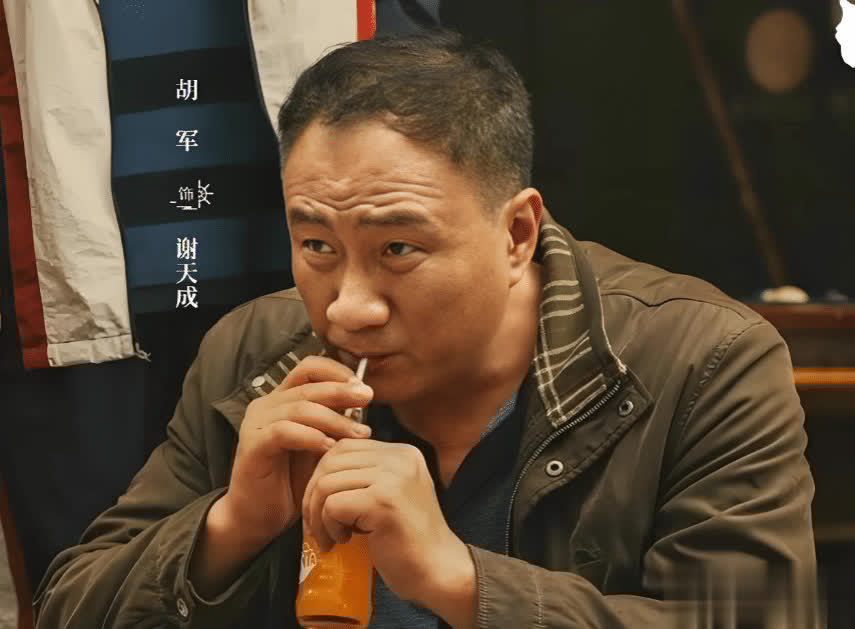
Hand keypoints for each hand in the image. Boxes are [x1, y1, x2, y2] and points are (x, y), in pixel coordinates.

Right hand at [220, 356, 374, 541]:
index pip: (308, 368)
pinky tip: (330, 447)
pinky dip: (310, 437)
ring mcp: (256, 423)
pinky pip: (284, 432)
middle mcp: (267, 405)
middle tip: (367, 399)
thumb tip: (364, 400)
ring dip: (334, 419)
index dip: (336, 371)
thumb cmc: (293, 480)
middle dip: (342, 391)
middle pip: (308, 385)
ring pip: (299, 407)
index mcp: (283, 398)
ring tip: (358, 433)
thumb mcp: (320, 444)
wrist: (260, 516)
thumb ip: (334, 421)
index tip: (363, 385)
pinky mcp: (252, 445)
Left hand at [301, 438, 468, 604]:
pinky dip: (329, 527)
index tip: (323, 507)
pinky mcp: (384, 502)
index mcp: (402, 452)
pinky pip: (332, 506)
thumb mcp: (389, 494)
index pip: (343, 447)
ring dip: (318, 516)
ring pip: (326, 484)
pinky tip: (343, 541)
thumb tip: (316, 469)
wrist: (438, 571)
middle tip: (317, 527)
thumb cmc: (407, 539)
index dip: (322, 477)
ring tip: (331, 537)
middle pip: (330, 462)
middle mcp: (400, 458)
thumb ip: (365, 475)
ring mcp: (393, 478)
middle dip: (312, 496)